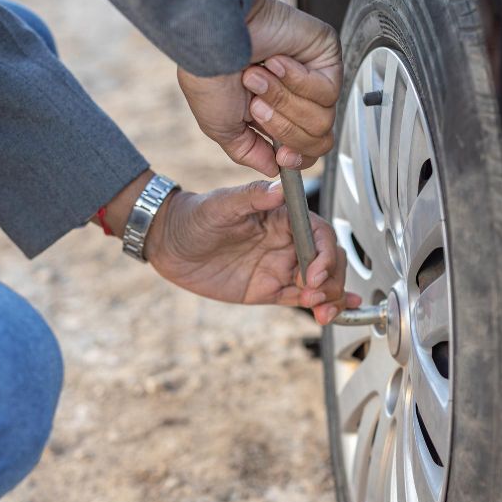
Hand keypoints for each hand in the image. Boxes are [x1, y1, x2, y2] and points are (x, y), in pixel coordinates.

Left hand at [145, 180, 360, 324]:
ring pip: (320, 282)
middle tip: (317, 296)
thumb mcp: (220, 205)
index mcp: (282, 217)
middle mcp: (287, 241)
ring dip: (330, 296)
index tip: (314, 274)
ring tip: (324, 312)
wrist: (168, 245)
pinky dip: (320, 306)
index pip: (319, 234)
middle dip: (332, 279)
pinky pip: (301, 298)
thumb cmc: (194, 217)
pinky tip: (332, 313)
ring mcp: (280, 266)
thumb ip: (251, 196)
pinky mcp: (269, 289)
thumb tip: (279, 188)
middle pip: (327, 260)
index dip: (324, 254)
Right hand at [177, 0, 341, 175]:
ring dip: (284, 100)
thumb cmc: (209, 72)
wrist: (212, 32)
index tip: (281, 156)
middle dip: (284, 127)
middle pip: (317, 140)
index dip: (297, 158)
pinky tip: (275, 62)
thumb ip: (248, 151)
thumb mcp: (222, 127)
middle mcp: (295, 97)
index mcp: (273, 114)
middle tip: (255, 104)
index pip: (305, 151)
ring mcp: (313, 76)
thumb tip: (274, 169)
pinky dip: (296, 80)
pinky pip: (326, 91)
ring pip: (322, 118)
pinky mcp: (326, 56)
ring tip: (257, 77)